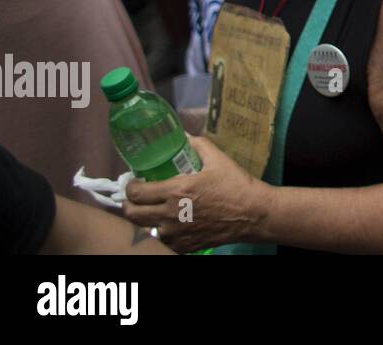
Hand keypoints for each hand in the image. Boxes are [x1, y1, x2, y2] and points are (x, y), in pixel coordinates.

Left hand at [122, 135, 271, 251]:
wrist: (253, 214)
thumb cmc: (235, 185)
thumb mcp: (218, 159)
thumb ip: (198, 145)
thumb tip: (183, 135)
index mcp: (176, 190)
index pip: (137, 193)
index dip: (130, 187)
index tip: (135, 183)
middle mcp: (170, 214)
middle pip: (132, 214)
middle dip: (129, 205)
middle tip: (136, 199)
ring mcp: (176, 233)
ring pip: (143, 230)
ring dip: (143, 221)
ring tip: (149, 212)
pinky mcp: (184, 246)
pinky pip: (161, 243)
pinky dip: (160, 234)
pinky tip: (167, 226)